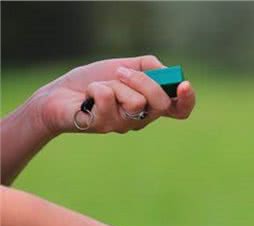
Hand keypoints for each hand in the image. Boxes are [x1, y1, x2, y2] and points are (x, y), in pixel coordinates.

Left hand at [34, 55, 195, 134]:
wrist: (59, 93)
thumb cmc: (94, 80)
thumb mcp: (126, 66)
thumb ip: (150, 67)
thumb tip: (166, 72)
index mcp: (151, 105)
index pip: (180, 110)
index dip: (187, 100)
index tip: (184, 85)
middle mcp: (141, 119)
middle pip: (161, 104)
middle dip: (143, 81)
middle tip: (121, 72)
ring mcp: (123, 125)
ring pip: (136, 101)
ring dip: (115, 83)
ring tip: (101, 86)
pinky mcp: (104, 126)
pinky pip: (108, 98)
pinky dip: (96, 87)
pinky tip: (87, 95)